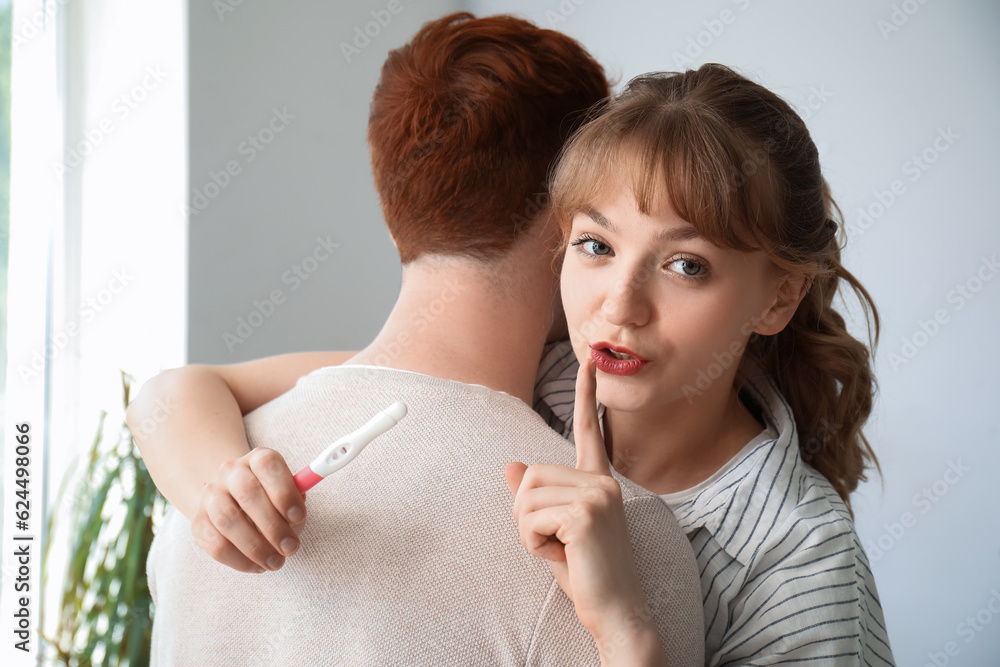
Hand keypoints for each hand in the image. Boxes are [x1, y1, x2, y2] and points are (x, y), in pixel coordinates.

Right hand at [192, 448, 306, 572]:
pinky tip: (257, 566)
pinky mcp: (198, 522)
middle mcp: (231, 471)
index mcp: (258, 459)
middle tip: (291, 548)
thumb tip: (295, 520)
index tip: (299, 517)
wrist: (237, 503)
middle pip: (248, 493)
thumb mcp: (290, 496)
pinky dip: (239, 560)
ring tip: (276, 562)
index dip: (284, 491)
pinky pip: (215, 544)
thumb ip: (296, 504)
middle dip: (273, 526)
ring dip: (256, 547)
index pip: (268, 465)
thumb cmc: (274, 501)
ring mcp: (211, 495)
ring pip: (228, 519)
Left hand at [504, 357, 650, 638]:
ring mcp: (597, 496)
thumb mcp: (554, 530)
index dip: (586, 396)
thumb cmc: (587, 573)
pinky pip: (529, 519)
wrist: (616, 610)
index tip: (590, 363)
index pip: (588, 431)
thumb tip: (511, 466)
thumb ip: (536, 497)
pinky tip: (561, 556)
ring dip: (527, 531)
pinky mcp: (585, 514)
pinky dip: (532, 543)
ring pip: (525, 496)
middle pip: (530, 475)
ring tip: (559, 549)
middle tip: (554, 542)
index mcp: (600, 482)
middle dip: (525, 514)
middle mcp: (603, 483)